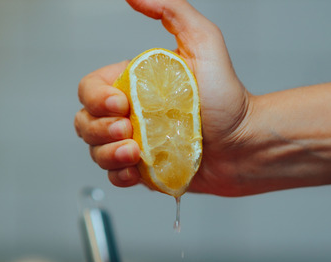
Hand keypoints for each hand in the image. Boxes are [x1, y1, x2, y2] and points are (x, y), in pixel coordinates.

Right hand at [75, 0, 253, 195]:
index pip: (90, 89)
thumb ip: (172, 10)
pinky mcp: (144, 172)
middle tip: (130, 131)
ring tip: (136, 154)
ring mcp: (135, 145)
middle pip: (85, 122)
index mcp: (134, 84)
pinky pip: (114, 176)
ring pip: (96, 151)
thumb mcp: (203, 42)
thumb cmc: (228, 98)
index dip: (96, 98)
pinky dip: (119, 174)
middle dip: (100, 129)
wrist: (245, 144)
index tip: (121, 103)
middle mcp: (130, 114)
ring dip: (108, 154)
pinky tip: (138, 170)